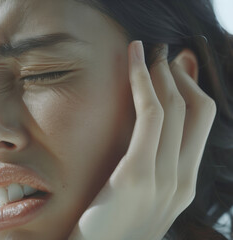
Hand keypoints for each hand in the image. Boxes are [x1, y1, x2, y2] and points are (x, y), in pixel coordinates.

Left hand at [69, 41, 216, 239]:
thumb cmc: (107, 225)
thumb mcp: (137, 196)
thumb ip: (149, 166)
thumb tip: (146, 132)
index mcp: (185, 185)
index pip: (202, 124)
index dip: (192, 89)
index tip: (175, 68)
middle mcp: (183, 181)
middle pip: (198, 111)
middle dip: (181, 75)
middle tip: (161, 54)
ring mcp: (165, 179)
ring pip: (176, 107)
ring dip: (162, 72)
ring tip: (145, 51)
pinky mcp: (138, 174)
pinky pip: (150, 115)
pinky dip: (143, 81)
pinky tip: (133, 61)